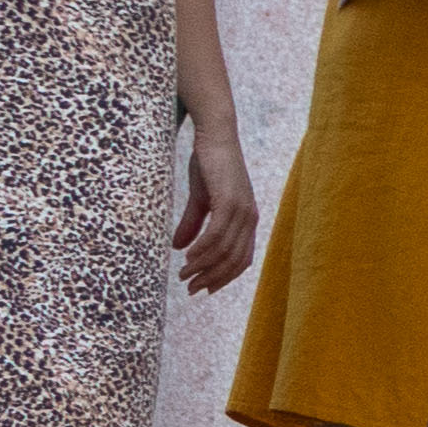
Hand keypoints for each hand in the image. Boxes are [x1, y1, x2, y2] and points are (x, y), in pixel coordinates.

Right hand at [174, 107, 259, 293]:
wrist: (214, 137)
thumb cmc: (208, 166)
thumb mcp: (200, 199)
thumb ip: (192, 224)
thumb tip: (178, 248)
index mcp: (246, 220)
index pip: (242, 259)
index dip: (224, 278)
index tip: (204, 290)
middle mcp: (249, 217)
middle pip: (234, 260)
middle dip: (212, 278)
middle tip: (190, 288)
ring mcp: (242, 209)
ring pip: (224, 250)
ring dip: (203, 267)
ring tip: (184, 275)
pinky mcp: (229, 200)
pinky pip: (217, 234)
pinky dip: (203, 249)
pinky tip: (188, 257)